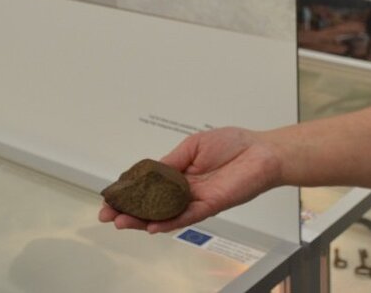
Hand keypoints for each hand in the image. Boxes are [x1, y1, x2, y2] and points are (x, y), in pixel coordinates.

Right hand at [98, 127, 281, 233]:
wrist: (262, 151)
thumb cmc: (233, 144)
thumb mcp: (193, 146)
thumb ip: (171, 161)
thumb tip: (148, 172)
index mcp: (179, 173)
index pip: (148, 186)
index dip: (129, 192)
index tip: (109, 197)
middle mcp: (185, 190)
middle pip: (152, 205)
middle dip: (129, 211)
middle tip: (108, 216)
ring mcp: (196, 200)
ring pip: (165, 215)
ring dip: (143, 220)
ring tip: (123, 223)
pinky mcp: (211, 205)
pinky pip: (187, 217)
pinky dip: (170, 222)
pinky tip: (153, 226)